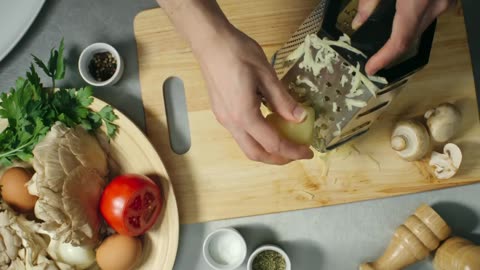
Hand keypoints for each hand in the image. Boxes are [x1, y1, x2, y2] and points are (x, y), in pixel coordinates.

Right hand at [193, 27, 313, 164]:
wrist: (210, 41)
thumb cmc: (238, 53)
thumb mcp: (266, 74)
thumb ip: (283, 100)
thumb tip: (300, 118)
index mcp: (244, 115)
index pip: (272, 143)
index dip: (293, 151)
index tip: (309, 152)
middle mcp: (231, 123)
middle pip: (255, 153)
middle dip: (278, 159)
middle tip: (296, 153)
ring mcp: (223, 118)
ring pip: (246, 145)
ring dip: (266, 150)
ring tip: (285, 142)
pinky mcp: (220, 112)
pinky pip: (240, 133)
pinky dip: (257, 138)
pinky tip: (268, 125)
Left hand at [352, 0, 454, 74]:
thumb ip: (369, 1)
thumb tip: (359, 21)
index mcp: (418, 2)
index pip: (400, 41)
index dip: (384, 58)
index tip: (371, 68)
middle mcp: (436, 5)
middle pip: (410, 37)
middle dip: (390, 50)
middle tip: (372, 59)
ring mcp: (446, 2)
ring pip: (420, 27)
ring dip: (402, 34)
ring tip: (383, 44)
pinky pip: (428, 15)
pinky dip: (413, 21)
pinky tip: (400, 19)